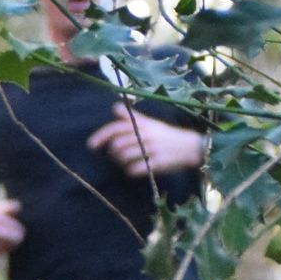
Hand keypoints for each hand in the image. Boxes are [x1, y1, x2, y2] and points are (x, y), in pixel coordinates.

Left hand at [87, 109, 204, 181]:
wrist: (190, 146)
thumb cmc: (166, 135)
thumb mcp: (149, 123)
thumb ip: (131, 117)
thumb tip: (114, 107)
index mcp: (142, 124)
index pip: (115, 128)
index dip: (100, 137)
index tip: (90, 146)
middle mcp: (146, 134)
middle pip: (117, 146)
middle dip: (114, 154)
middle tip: (119, 157)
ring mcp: (152, 149)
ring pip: (124, 158)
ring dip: (122, 164)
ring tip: (129, 163)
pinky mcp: (158, 163)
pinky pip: (135, 170)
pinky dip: (132, 172)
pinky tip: (137, 170)